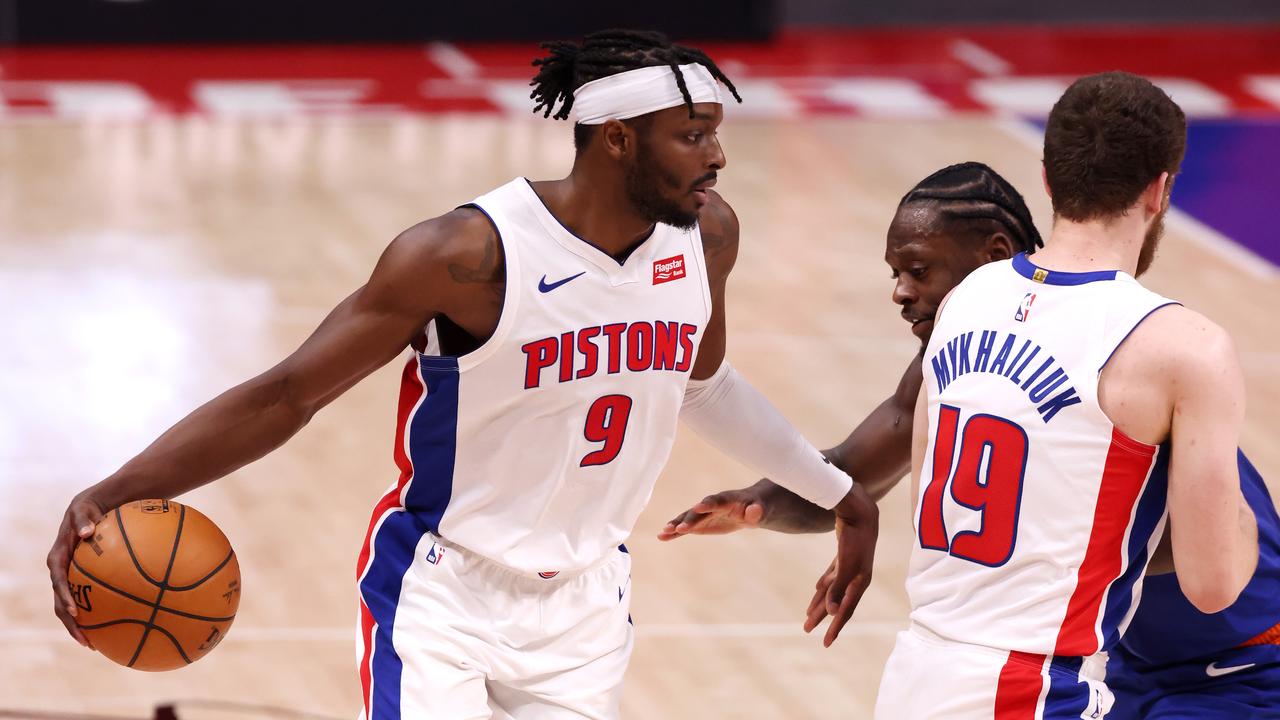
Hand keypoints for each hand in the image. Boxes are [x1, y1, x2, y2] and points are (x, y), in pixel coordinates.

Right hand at [47, 493, 106, 648]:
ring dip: (79, 627)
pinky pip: (86, 600)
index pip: (58, 581)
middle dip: (70, 624)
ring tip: (92, 645)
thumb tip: (86, 532)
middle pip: (60, 603)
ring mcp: (70, 578)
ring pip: (69, 608)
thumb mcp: (84, 510)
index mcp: (58, 558)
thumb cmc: (88, 509)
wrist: (90, 509)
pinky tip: (110, 627)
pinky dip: (94, 614)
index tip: (75, 610)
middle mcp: (61, 572)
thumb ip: (84, 520)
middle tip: (85, 641)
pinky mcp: (81, 580)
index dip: (64, 597)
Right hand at [657, 486, 765, 540]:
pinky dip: (675, 532)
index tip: (697, 507)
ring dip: (677, 524)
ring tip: (664, 533)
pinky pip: (687, 527)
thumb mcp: (762, 510)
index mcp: (728, 499)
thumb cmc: (759, 508)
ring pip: (688, 518)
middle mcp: (712, 504)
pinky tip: (662, 537)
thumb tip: (754, 512)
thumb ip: (756, 511)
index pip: (717, 501)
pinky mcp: (700, 523)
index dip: (708, 504)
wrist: (751, 507)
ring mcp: (704, 513)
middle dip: (689, 518)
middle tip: (679, 528)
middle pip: (699, 511)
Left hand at [804, 484, 877, 645]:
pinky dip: (825, 584)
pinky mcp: (844, 557)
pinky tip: (817, 589)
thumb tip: (831, 612)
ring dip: (821, 602)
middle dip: (822, 617)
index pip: (845, 611)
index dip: (835, 628)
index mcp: (859, 583)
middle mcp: (856, 579)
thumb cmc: (854, 540)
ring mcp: (850, 568)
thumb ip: (837, 588)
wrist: (860, 513)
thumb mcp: (845, 565)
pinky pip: (833, 576)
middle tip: (807, 629)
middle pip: (837, 603)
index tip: (824, 643)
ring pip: (833, 590)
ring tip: (808, 615)